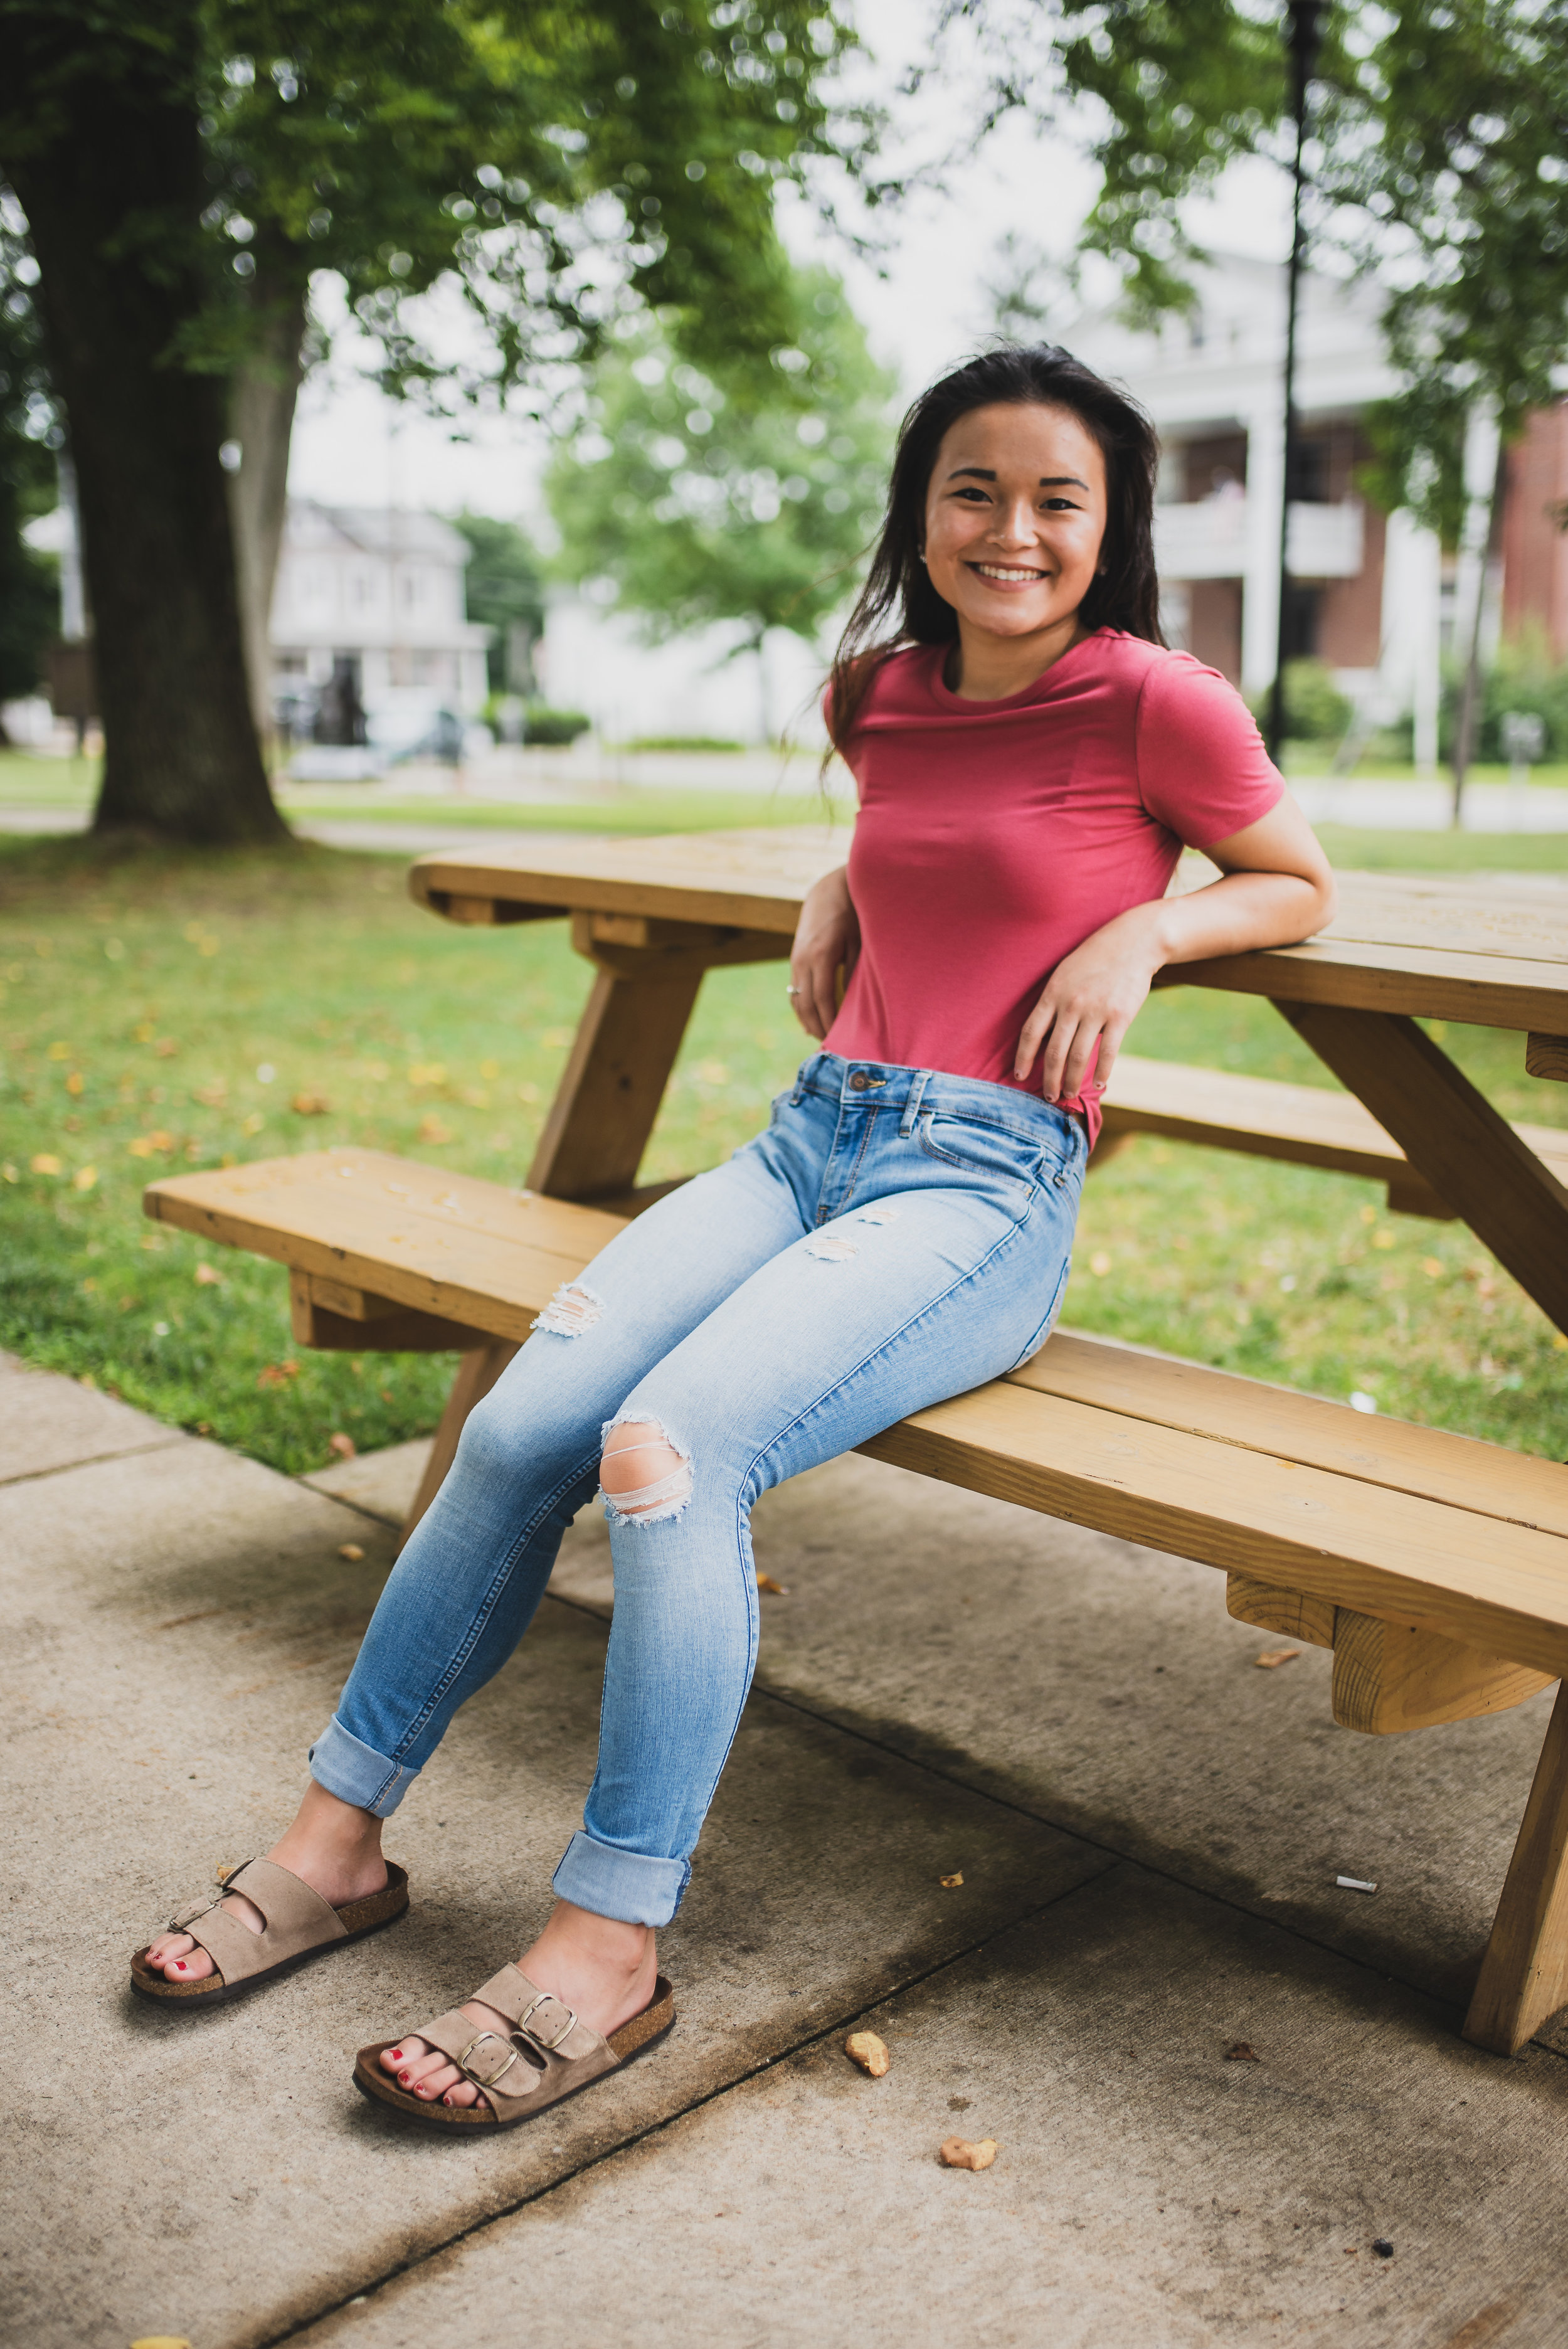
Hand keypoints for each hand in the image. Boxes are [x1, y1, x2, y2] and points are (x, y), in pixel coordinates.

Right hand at [788, 866, 858, 1039]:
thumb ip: (854, 972)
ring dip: (806, 1020)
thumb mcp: (858, 942)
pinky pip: (795, 990)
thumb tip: (852, 1004)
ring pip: (796, 999)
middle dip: (816, 1026)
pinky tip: (809, 1021)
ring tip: (820, 1038)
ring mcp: (795, 959)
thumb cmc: (852, 915)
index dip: (829, 1021)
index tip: (839, 1037)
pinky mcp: (794, 958)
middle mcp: (802, 959)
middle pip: (805, 1003)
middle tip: (830, 1046)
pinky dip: (801, 1008)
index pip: (821, 998)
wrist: (829, 890)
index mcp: (821, 955)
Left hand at [1014, 905, 1163, 1101]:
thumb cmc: (1095, 958)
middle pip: (1053, 1052)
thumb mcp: (1064, 973)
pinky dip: (1101, 1072)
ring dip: (1071, 1080)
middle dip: (1048, 1079)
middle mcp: (1071, 1004)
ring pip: (1078, 1057)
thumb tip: (1042, 1033)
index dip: (1022, 1057)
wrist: (1133, 941)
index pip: (1030, 1033)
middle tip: (1048, 1096)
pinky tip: (1098, 1084)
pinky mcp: (1120, 1016)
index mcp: (1053, 994)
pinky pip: (1107, 1052)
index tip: (1019, 1076)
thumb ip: (1053, 1002)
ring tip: (1068, 1093)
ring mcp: (1096, 1011)